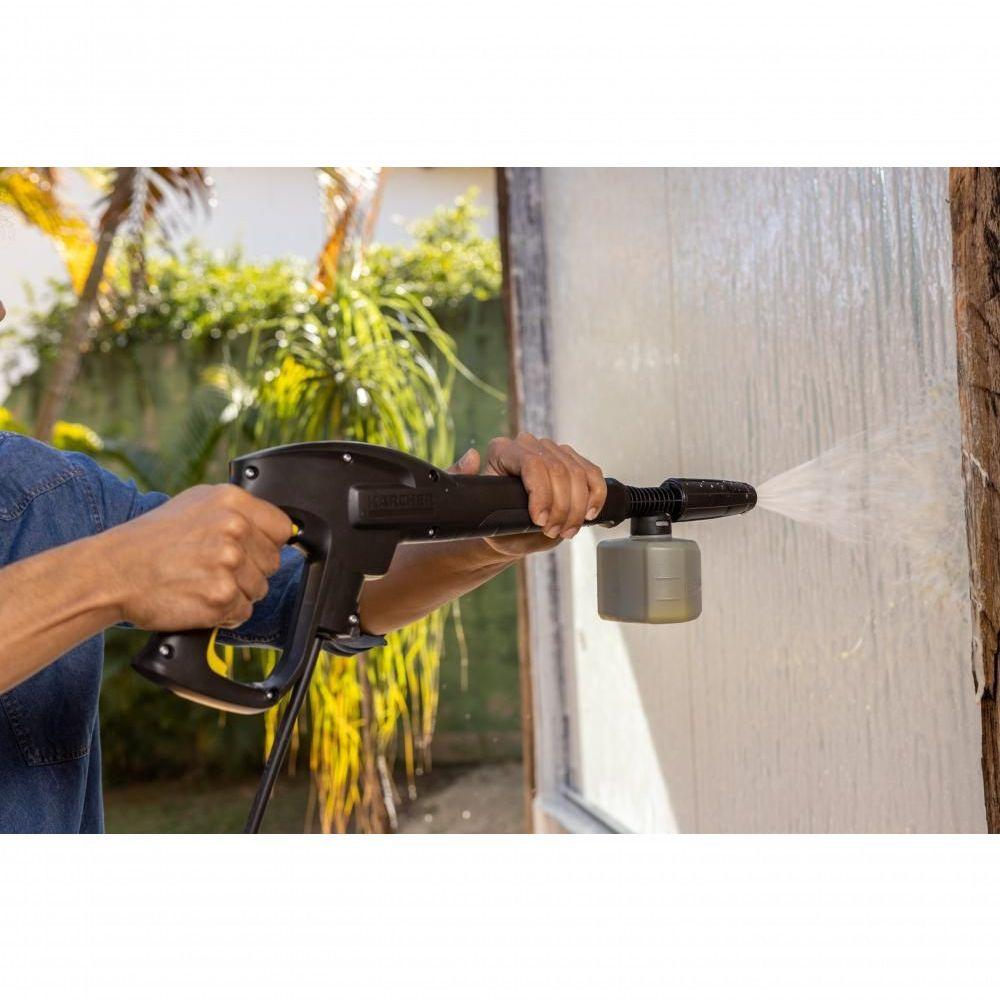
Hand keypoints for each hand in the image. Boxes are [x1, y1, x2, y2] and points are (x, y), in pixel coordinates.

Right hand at [98, 484, 292, 630]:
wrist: (111, 572)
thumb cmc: (148, 540)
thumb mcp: (195, 504)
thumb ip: (237, 511)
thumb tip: (279, 525)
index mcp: (232, 501)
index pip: (282, 527)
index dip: (266, 543)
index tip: (250, 549)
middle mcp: (234, 529)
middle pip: (273, 562)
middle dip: (250, 570)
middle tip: (214, 568)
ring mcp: (229, 563)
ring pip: (259, 588)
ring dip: (236, 592)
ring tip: (202, 581)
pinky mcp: (221, 597)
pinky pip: (243, 611)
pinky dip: (224, 612)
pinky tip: (198, 598)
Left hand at [448, 432, 607, 557]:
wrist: (507, 530)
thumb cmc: (490, 519)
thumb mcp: (472, 507)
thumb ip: (464, 480)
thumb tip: (471, 456)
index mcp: (502, 450)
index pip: (532, 463)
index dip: (542, 494)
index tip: (539, 521)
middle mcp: (529, 444)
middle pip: (559, 470)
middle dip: (560, 508)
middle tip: (552, 532)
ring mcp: (553, 451)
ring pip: (578, 474)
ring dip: (577, 508)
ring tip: (565, 530)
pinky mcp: (573, 463)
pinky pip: (593, 475)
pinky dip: (595, 496)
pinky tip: (588, 514)